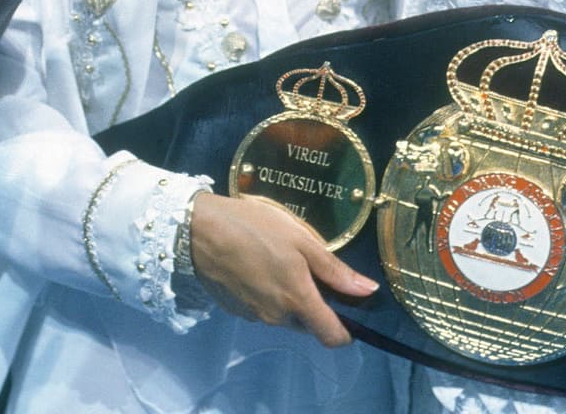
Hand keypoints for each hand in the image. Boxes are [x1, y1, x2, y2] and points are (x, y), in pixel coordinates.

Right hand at [187, 193, 376, 347]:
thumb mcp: (301, 239)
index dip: (346, 330)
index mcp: (298, 301)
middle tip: (308, 268)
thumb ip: (334, 270)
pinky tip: (257, 265)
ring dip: (289, 297)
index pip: (332, 337)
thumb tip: (368, 291)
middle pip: (308, 324)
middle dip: (314, 304)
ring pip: (285, 315)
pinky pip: (263, 309)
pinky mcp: (236, 310)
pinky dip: (268, 294)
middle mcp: (277, 318)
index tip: (349, 309)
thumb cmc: (254, 228)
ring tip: (279, 260)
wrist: (198, 231)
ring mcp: (254, 316)